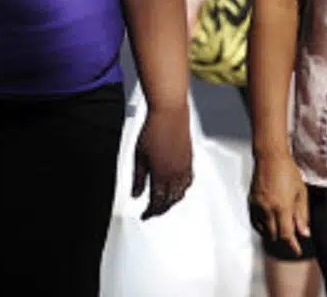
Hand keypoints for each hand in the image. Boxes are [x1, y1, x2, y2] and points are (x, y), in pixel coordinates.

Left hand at [132, 101, 193, 218]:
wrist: (169, 112)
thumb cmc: (154, 129)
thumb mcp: (139, 156)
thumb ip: (138, 178)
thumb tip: (136, 194)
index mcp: (162, 175)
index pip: (157, 202)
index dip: (150, 212)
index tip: (145, 215)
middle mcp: (176, 173)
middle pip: (170, 200)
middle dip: (161, 209)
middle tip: (153, 212)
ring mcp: (185, 166)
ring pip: (182, 192)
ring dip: (173, 201)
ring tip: (165, 202)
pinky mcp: (190, 159)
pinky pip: (189, 181)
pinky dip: (183, 189)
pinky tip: (179, 187)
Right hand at [250, 152, 309, 256]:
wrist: (270, 157)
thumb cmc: (287, 171)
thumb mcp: (301, 192)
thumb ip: (302, 214)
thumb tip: (304, 231)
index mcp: (282, 206)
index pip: (286, 234)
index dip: (292, 245)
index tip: (297, 250)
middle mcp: (268, 209)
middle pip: (274, 235)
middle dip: (283, 241)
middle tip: (291, 240)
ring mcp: (257, 206)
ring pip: (264, 230)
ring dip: (273, 234)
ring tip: (281, 231)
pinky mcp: (251, 203)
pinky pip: (255, 222)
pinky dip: (263, 227)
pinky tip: (269, 224)